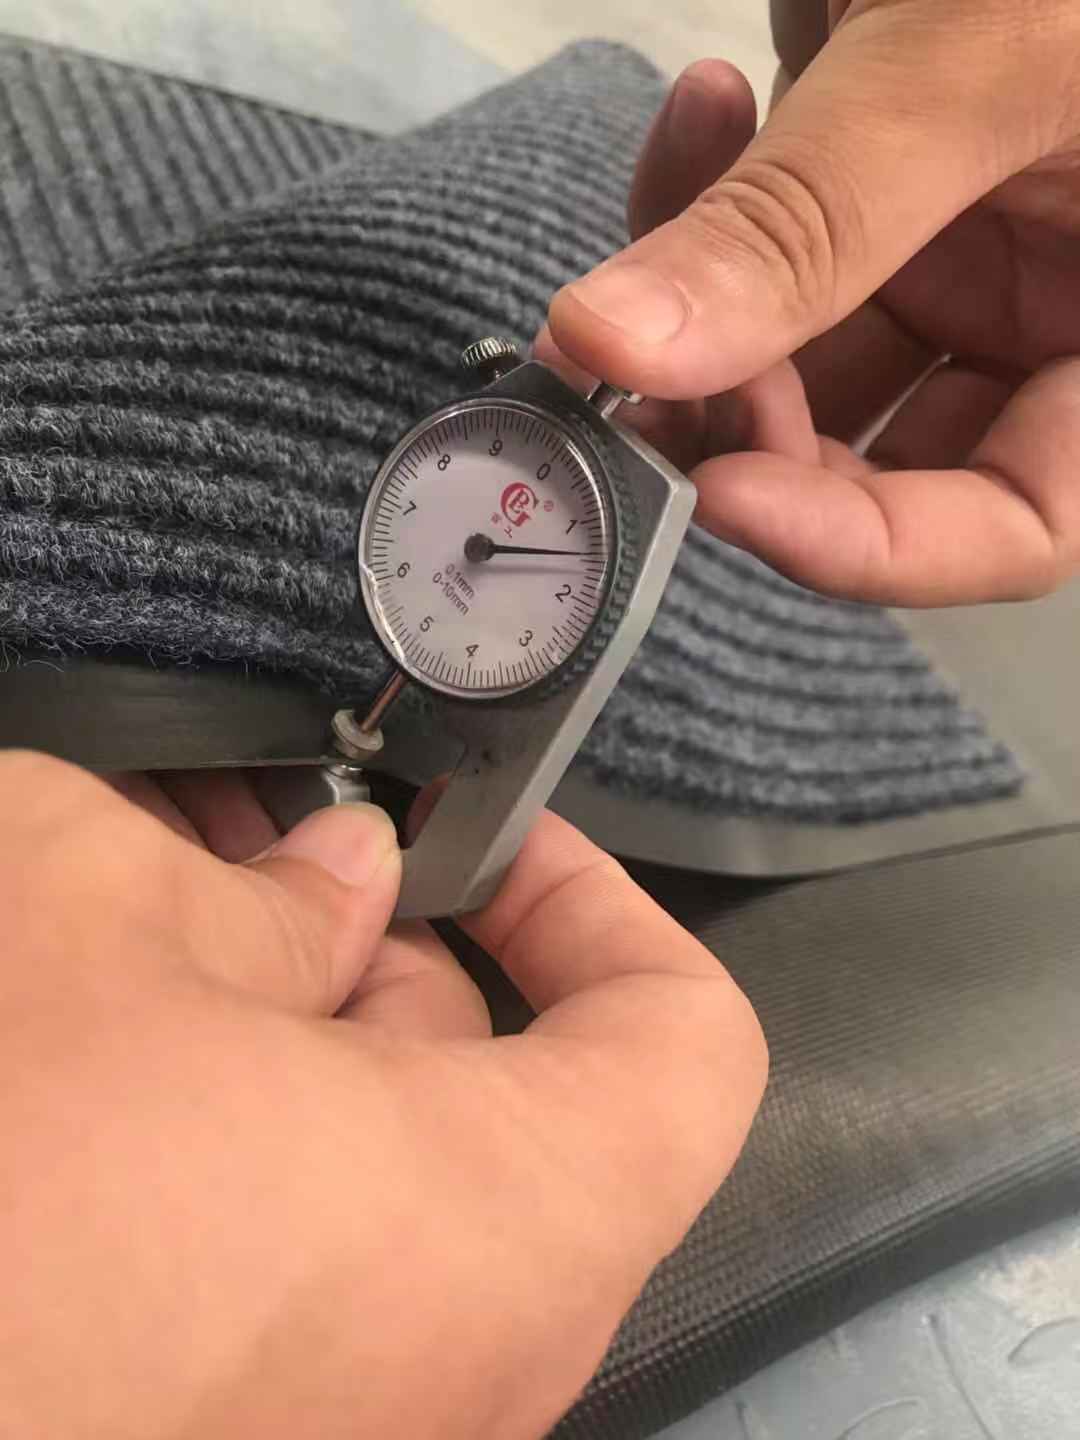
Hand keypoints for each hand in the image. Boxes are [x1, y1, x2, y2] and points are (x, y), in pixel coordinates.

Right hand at [0, 753, 764, 1439]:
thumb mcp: (86, 927)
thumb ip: (248, 892)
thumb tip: (331, 881)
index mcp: (498, 1229)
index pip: (683, 1049)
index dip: (597, 908)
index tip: (482, 838)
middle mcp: (460, 1370)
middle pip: (504, 1102)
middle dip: (384, 946)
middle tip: (261, 839)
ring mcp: (348, 1425)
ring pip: (368, 1180)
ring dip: (281, 1029)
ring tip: (159, 905)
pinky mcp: (229, 1435)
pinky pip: (279, 1263)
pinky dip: (224, 1138)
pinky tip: (111, 1038)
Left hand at [546, 2, 1079, 606]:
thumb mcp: (988, 55)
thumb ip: (807, 221)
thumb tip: (603, 345)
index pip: (1015, 526)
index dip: (869, 543)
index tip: (721, 489)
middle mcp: (1055, 322)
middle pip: (884, 456)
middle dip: (753, 415)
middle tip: (653, 357)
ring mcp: (973, 256)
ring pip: (807, 356)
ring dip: (711, 306)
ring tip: (687, 173)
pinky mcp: (893, 187)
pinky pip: (780, 249)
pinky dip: (721, 203)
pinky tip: (703, 108)